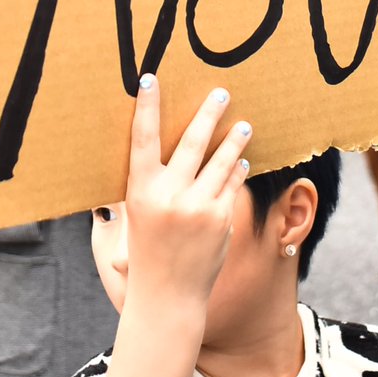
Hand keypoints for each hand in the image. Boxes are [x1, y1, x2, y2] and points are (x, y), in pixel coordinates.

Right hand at [125, 76, 251, 306]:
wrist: (168, 296)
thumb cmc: (146, 253)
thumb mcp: (134, 217)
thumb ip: (142, 185)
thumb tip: (146, 150)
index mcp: (141, 191)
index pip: (142, 139)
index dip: (146, 107)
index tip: (150, 79)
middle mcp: (169, 195)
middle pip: (192, 142)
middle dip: (208, 114)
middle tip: (220, 92)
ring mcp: (198, 206)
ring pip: (221, 161)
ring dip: (233, 140)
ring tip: (243, 125)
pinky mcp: (221, 218)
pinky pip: (232, 184)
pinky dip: (237, 169)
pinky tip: (242, 160)